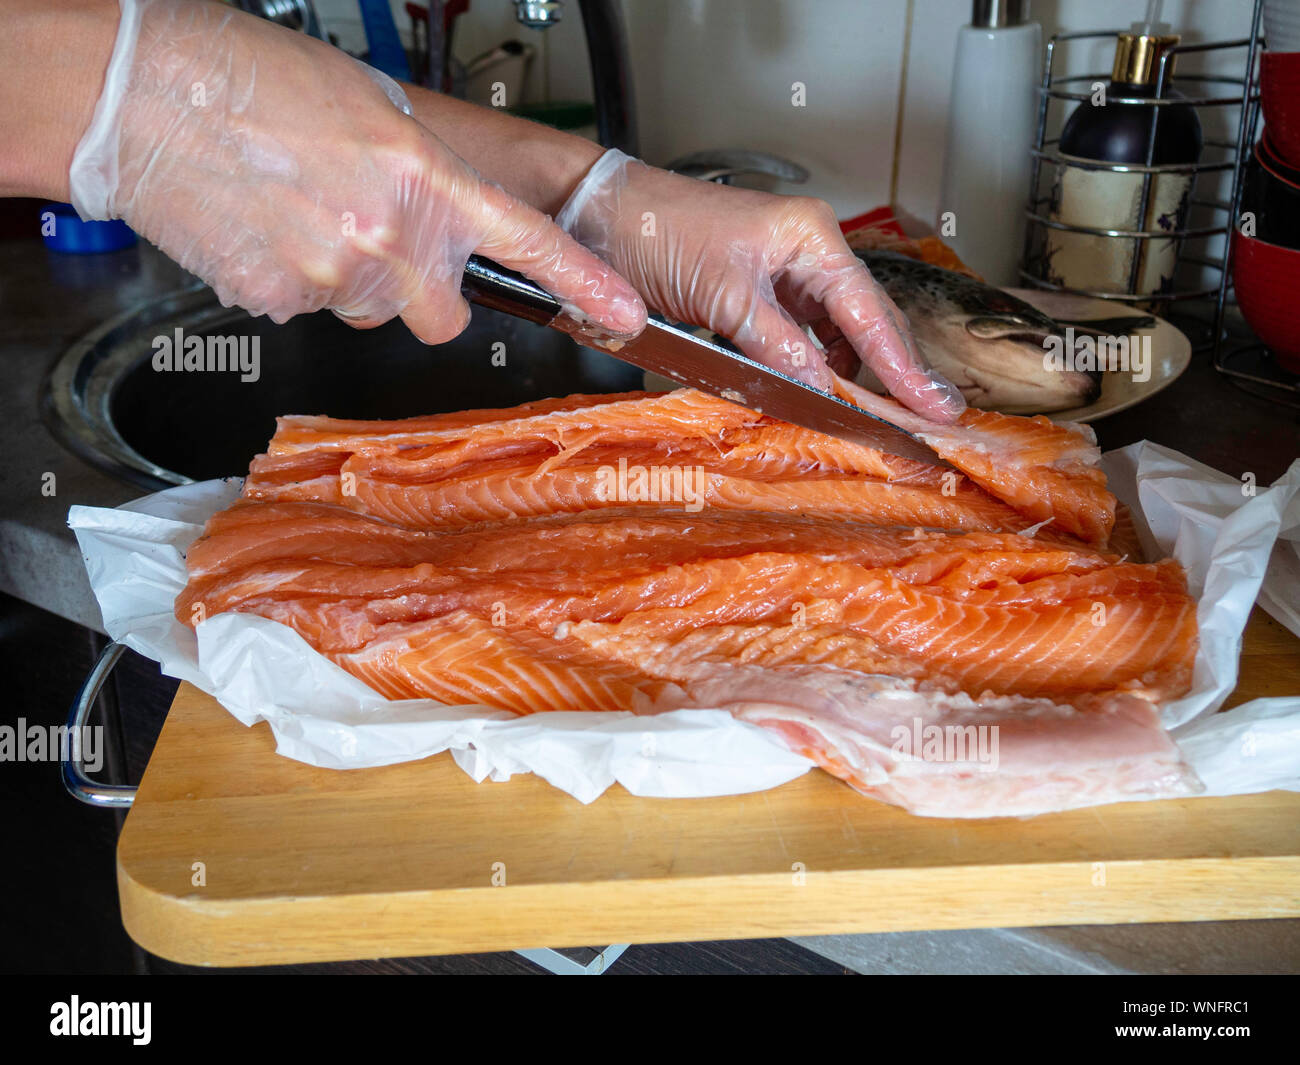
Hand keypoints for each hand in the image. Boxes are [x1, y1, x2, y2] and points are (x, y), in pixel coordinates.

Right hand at [68, 0, 644, 341]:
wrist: (144, 94)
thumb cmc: (249, 80)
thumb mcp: (368, 109)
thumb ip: (418, 174)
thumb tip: (433, 213)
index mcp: (425, 178)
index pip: (526, 242)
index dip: (583, 284)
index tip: (623, 313)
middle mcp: (391, 237)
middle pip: (441, 317)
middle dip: (422, 296)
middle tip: (382, 248)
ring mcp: (335, 275)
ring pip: (370, 312)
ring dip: (349, 282)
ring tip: (300, 215)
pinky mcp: (280, 301)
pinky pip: (307, 309)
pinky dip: (291, 282)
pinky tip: (265, 232)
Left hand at [556, 150, 964, 421]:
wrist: (602, 216)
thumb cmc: (657, 231)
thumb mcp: (723, 295)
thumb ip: (777, 344)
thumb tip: (823, 389)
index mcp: (809, 237)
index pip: (868, 310)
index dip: (901, 364)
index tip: (932, 403)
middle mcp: (806, 250)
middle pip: (864, 320)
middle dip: (892, 369)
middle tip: (926, 415)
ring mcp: (782, 272)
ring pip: (834, 331)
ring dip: (850, 371)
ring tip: (878, 413)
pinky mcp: (757, 292)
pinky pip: (799, 335)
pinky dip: (811, 364)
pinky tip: (823, 390)